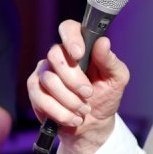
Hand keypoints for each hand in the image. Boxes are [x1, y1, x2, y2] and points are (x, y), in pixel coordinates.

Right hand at [26, 19, 130, 153]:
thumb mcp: (116, 79)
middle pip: (55, 55)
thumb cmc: (105, 96)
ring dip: (70, 100)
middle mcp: (59, 56)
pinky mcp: (35, 90)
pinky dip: (60, 112)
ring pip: (49, 79)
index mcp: (80, 47)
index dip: (71, 38)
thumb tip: (103, 42)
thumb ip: (110, 61)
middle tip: (88, 93)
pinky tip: (73, 118)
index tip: (79, 54)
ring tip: (84, 110)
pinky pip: (41, 97)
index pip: (68, 28)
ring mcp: (45, 72)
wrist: (94, 125)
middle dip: (74, 79)